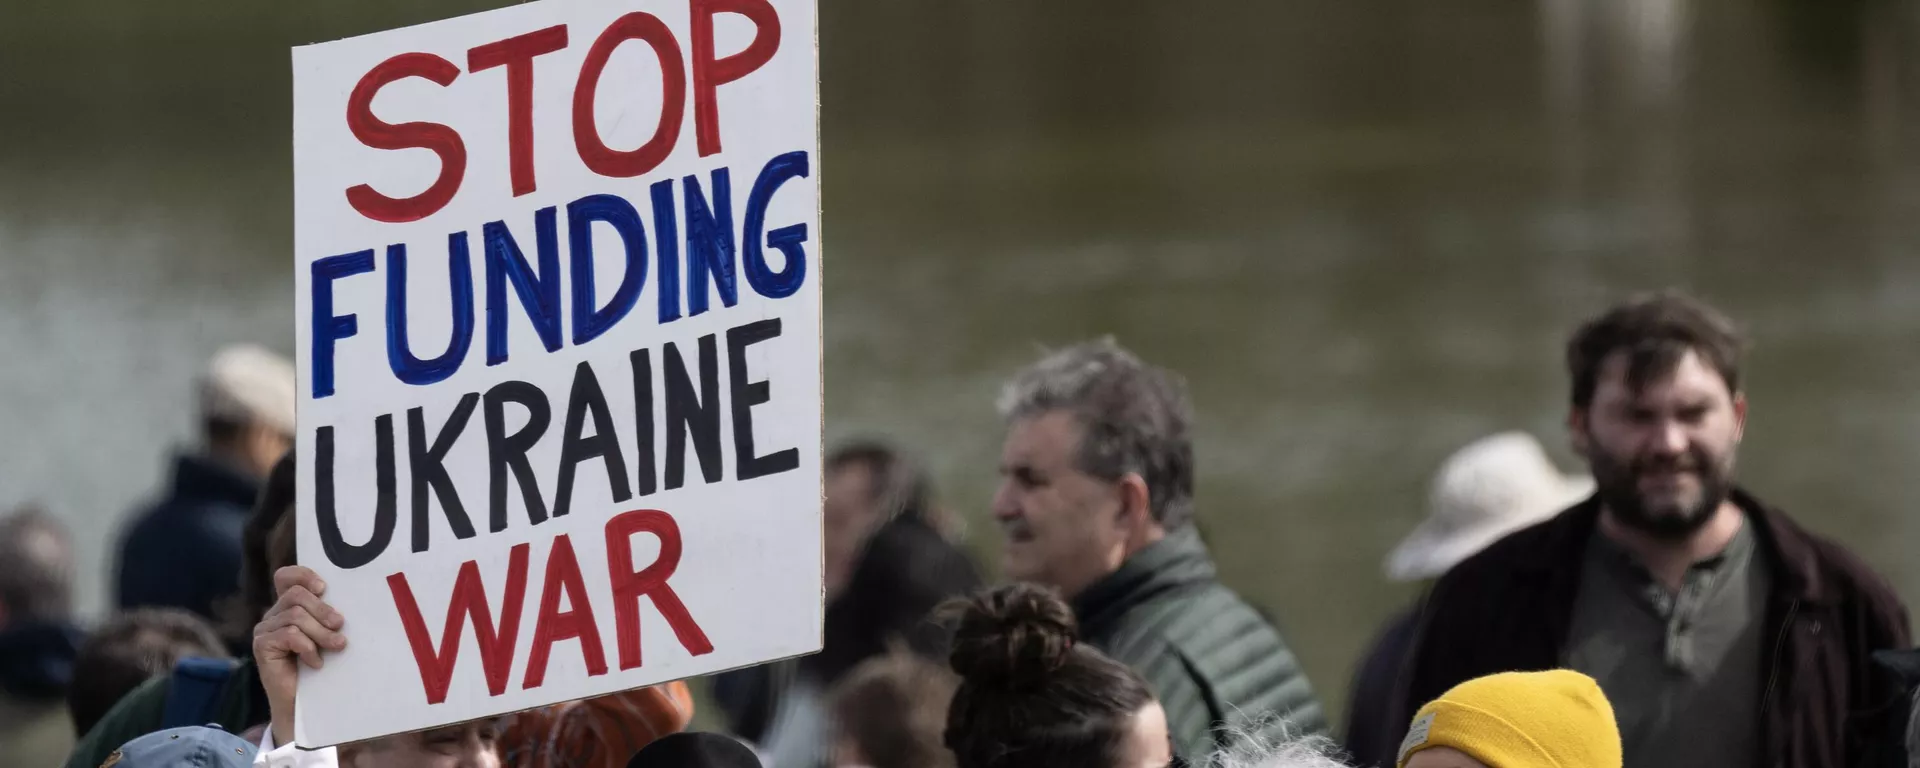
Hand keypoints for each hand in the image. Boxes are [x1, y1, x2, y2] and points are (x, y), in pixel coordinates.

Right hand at [253, 565, 346, 746]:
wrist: (304, 703)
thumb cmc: (322, 666)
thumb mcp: (327, 635)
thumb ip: (329, 617)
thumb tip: (347, 607)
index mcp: (288, 607)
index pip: (286, 577)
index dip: (303, 575)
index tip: (324, 588)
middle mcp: (273, 615)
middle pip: (296, 596)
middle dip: (323, 610)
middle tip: (340, 626)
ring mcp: (264, 630)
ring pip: (295, 616)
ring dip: (321, 633)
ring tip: (335, 647)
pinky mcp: (261, 646)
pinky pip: (289, 635)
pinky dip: (308, 648)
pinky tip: (316, 663)